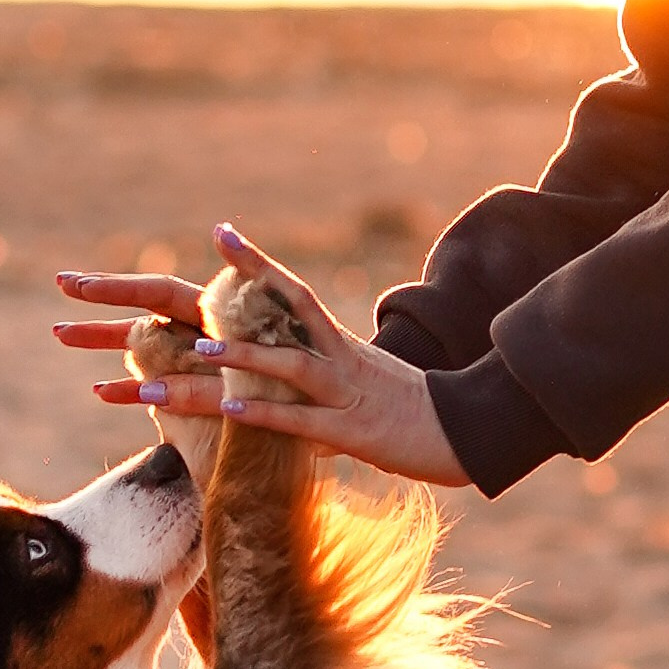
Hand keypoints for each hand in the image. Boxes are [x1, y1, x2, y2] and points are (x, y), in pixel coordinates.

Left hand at [54, 226, 472, 490]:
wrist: (469, 435)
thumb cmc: (414, 414)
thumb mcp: (363, 386)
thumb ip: (320, 380)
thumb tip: (281, 380)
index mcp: (340, 344)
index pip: (293, 292)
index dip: (257, 263)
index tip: (221, 232)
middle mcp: (339, 358)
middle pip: (287, 311)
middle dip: (242, 286)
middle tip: (201, 257)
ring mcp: (345, 394)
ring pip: (288, 369)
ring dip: (243, 358)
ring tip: (198, 348)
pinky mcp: (353, 433)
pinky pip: (302, 423)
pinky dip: (265, 414)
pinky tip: (230, 410)